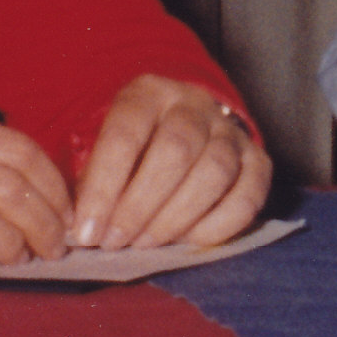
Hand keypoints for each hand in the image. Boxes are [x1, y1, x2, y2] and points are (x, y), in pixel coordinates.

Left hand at [69, 74, 274, 251]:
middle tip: (116, 242)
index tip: (87, 230)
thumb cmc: (130, 147)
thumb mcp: (97, 144)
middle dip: (141, 205)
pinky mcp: (257, 160)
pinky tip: (187, 241)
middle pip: (176, 150)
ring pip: (215, 171)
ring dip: (176, 217)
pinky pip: (249, 195)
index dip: (104, 187)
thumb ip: (87, 178)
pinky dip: (218, 226)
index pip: (126, 133)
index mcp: (148, 93)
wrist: (182, 126)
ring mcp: (230, 131)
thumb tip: (79, 225)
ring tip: (145, 244)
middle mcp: (194, 104)